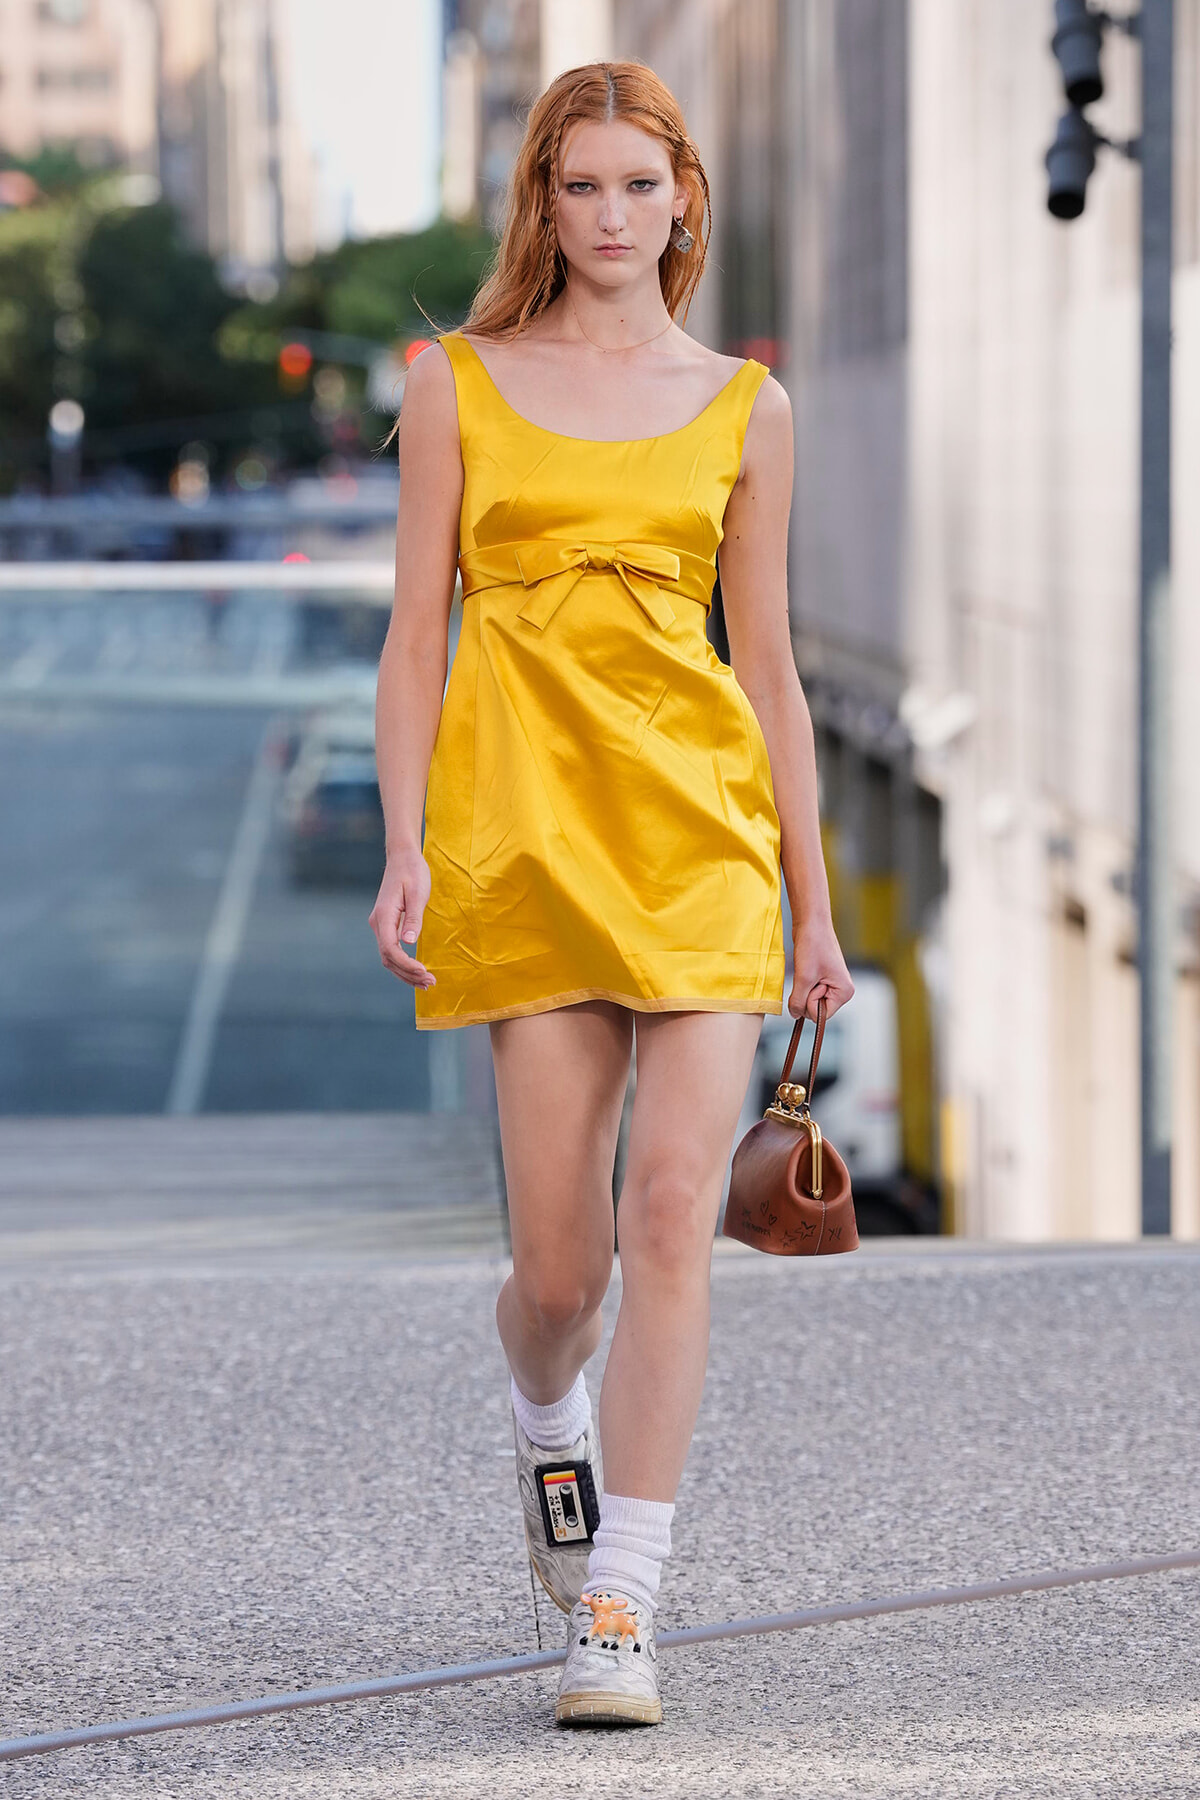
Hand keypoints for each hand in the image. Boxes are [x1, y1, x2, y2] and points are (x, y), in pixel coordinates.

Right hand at [369, 847, 435, 989]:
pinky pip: (392, 950)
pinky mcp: (387, 925)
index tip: (424, 972)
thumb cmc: (413, 872)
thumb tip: (408, 943)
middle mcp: (378, 923)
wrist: (403, 857)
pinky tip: (418, 972)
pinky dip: (404, 964)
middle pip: (388, 958)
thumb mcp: (417, 894)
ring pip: (389, 957)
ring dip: (406, 972)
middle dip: (408, 974)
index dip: (406, 964)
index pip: (390, 949)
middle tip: (431, 983)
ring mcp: (381, 925)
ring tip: (427, 983)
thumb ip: (413, 919)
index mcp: (384, 916)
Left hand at [788, 915, 853, 1021]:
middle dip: (806, 995)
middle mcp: (841, 991)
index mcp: (844, 992)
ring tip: (808, 969)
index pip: (821, 1016)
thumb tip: (795, 1015)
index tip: (811, 982)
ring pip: (809, 1000)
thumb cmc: (812, 946)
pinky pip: (807, 991)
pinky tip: (806, 968)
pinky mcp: (822, 979)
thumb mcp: (803, 977)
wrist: (811, 923)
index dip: (810, 1003)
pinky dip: (802, 982)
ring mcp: (832, 985)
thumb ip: (798, 1001)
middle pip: (815, 1009)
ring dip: (803, 987)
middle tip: (809, 973)